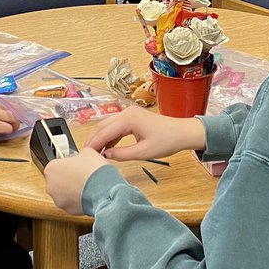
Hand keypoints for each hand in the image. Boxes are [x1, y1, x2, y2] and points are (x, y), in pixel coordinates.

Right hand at [0, 94, 19, 137]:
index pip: (1, 101)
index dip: (5, 108)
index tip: (6, 112)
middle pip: (9, 108)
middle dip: (12, 115)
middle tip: (13, 120)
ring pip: (12, 117)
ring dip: (14, 123)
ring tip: (14, 127)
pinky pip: (8, 128)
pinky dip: (9, 130)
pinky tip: (7, 133)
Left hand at [45, 148, 109, 215]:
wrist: (103, 189)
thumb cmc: (93, 171)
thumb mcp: (87, 152)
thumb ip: (79, 155)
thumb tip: (82, 157)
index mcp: (51, 168)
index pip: (56, 165)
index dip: (67, 164)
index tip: (74, 165)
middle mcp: (51, 185)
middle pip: (58, 180)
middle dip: (68, 178)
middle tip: (81, 175)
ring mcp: (58, 199)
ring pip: (64, 193)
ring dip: (72, 190)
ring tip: (86, 185)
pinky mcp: (68, 210)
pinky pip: (71, 203)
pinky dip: (78, 200)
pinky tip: (87, 194)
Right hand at [85, 106, 206, 160]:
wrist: (182, 132)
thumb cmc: (167, 141)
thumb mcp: (143, 152)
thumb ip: (122, 154)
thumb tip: (105, 156)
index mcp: (129, 119)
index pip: (104, 132)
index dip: (94, 144)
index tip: (86, 156)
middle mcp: (127, 112)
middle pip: (102, 125)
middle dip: (94, 140)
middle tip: (87, 155)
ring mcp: (129, 112)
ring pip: (107, 124)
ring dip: (101, 138)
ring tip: (95, 153)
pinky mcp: (133, 116)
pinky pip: (116, 125)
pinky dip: (110, 135)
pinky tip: (108, 147)